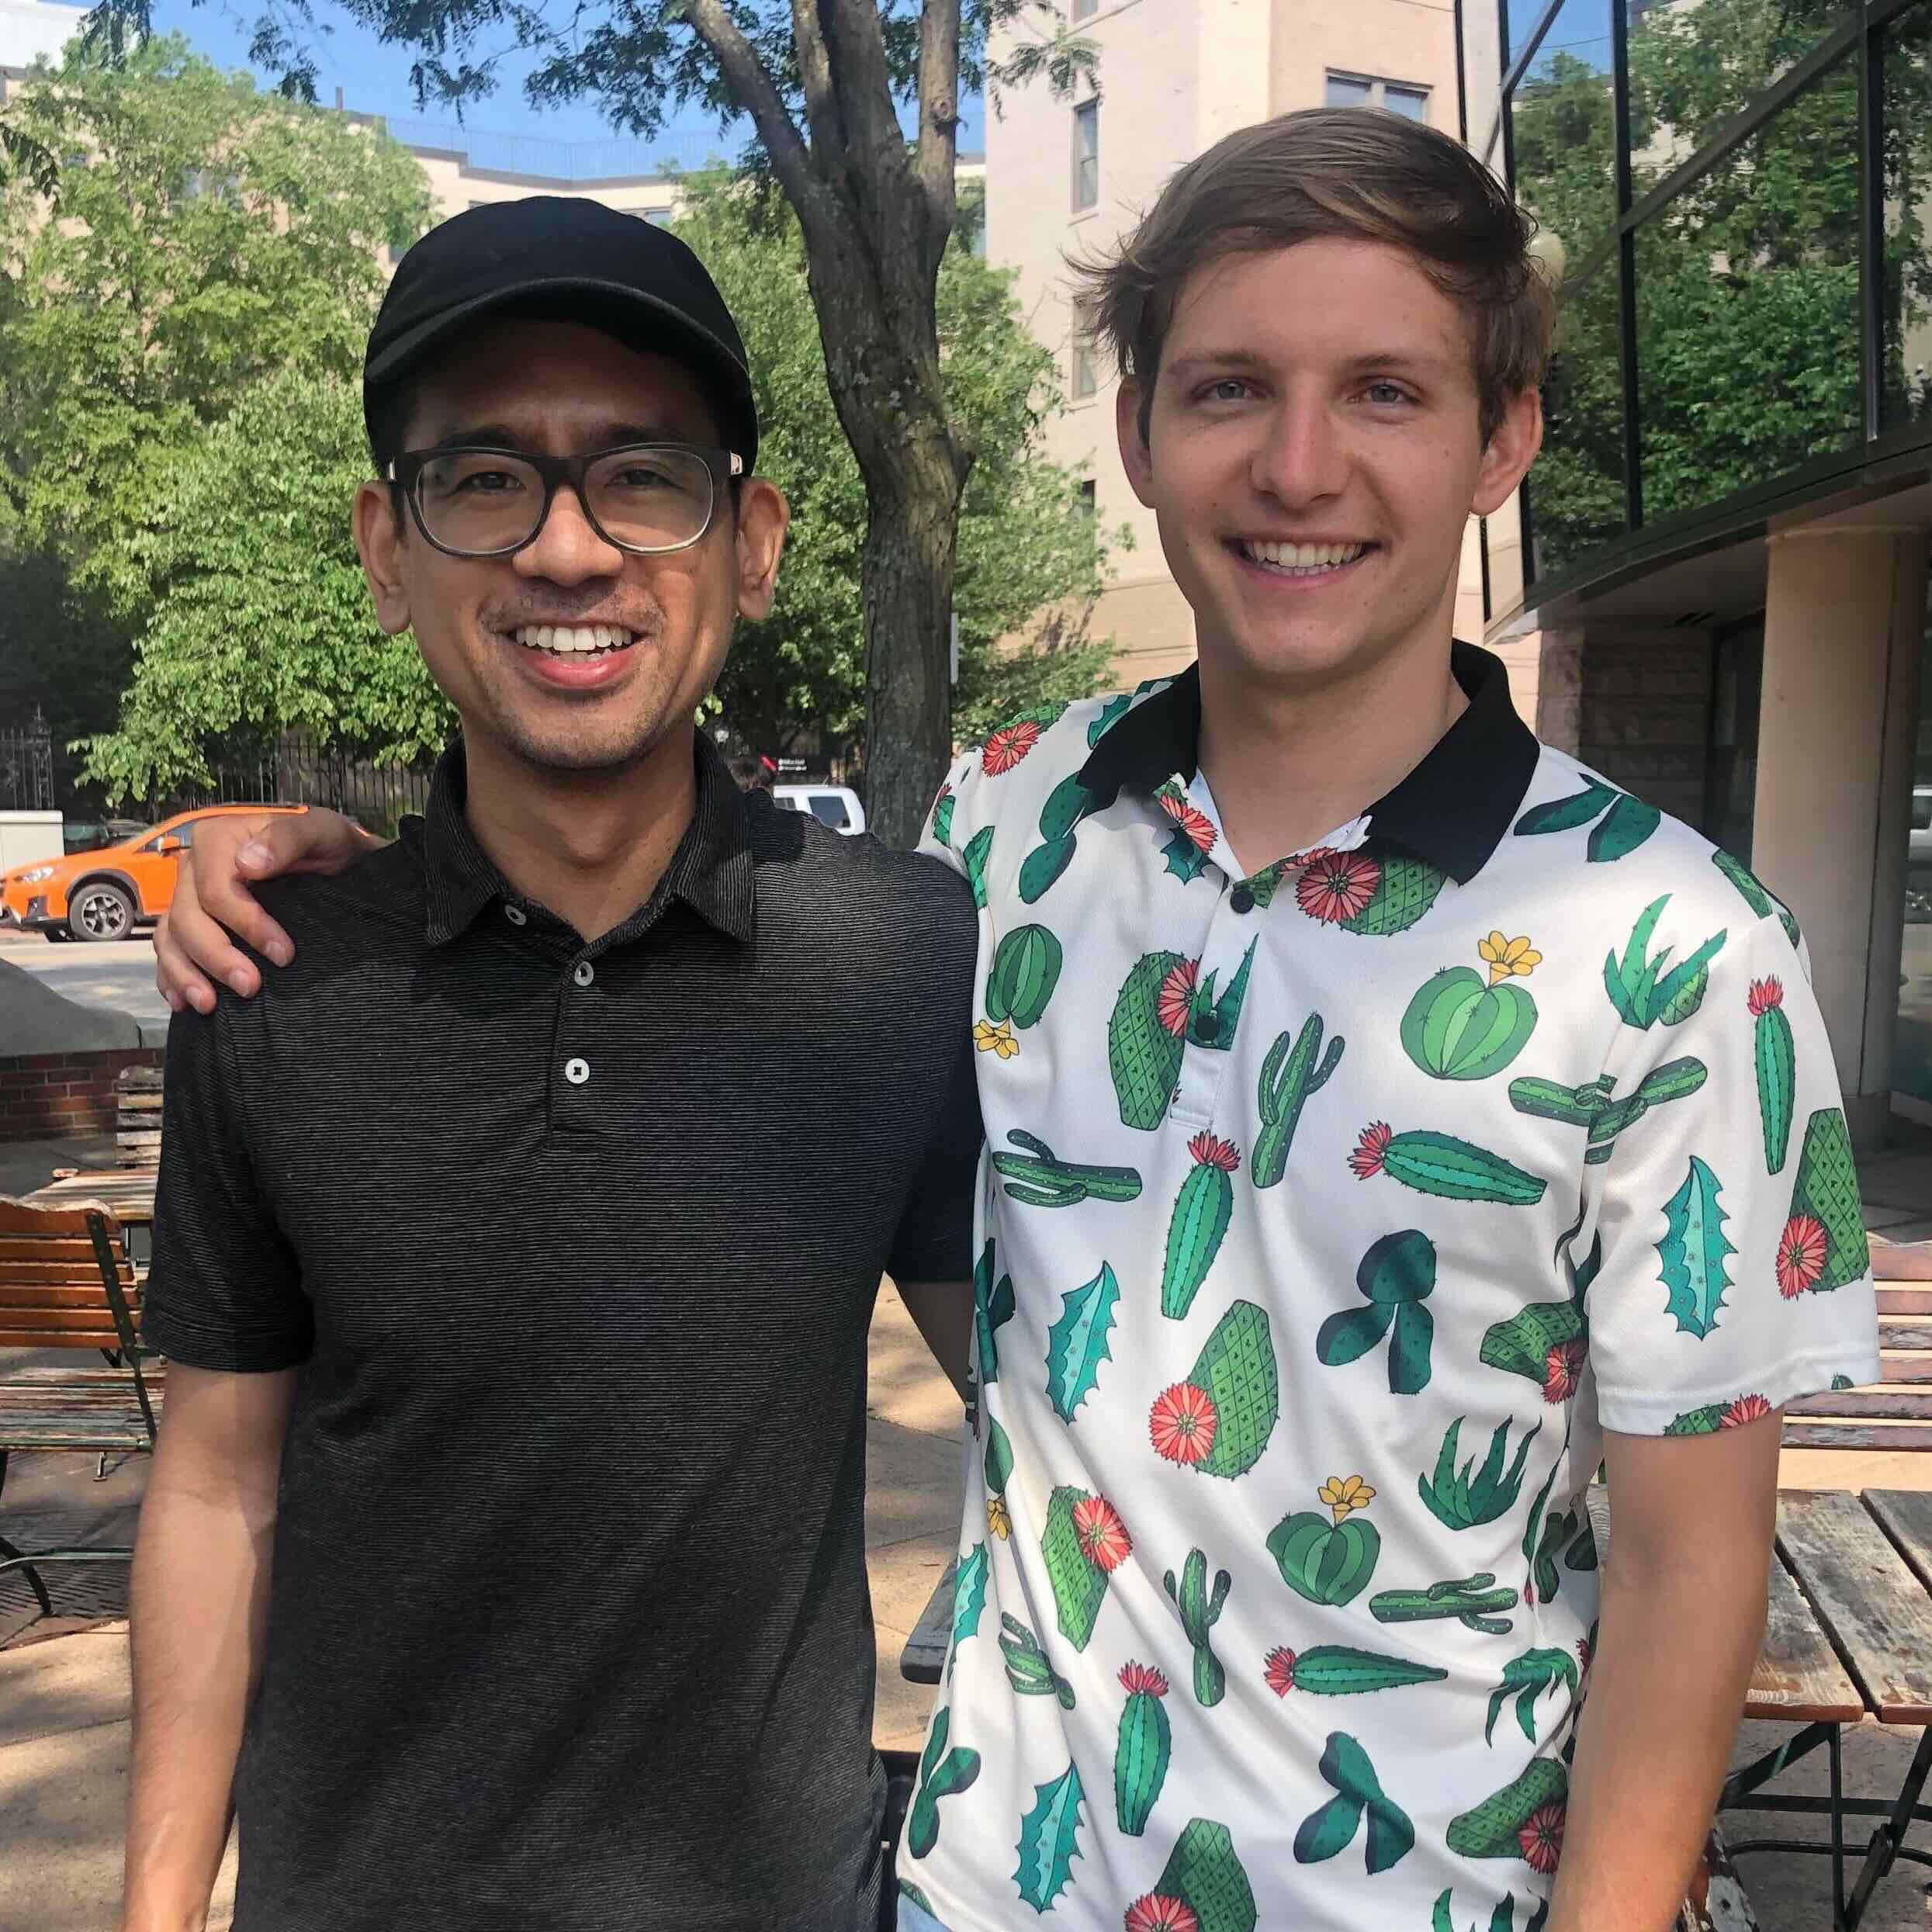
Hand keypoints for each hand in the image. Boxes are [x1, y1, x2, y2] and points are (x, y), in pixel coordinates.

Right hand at [155, 809, 383, 1013]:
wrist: (331, 859)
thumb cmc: (326, 844)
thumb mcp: (321, 832)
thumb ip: (287, 839)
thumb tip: (248, 863)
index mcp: (219, 840)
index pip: (216, 889)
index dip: (245, 924)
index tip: (283, 953)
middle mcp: (193, 866)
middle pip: (187, 917)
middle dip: (216, 957)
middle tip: (250, 987)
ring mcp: (187, 894)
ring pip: (170, 936)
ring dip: (186, 974)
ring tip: (209, 1005)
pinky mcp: (189, 919)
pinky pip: (167, 948)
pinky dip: (171, 976)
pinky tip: (184, 1001)